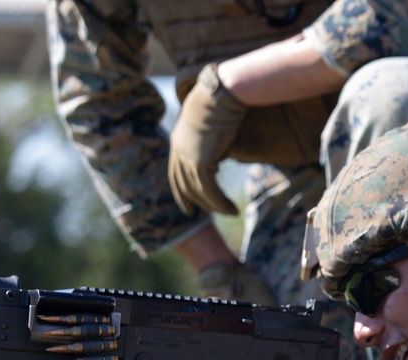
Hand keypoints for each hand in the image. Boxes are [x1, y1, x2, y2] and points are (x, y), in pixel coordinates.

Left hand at [169, 63, 247, 215]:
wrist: (219, 97)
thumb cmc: (220, 105)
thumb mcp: (211, 126)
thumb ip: (209, 143)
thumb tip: (219, 154)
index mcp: (177, 142)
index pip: (175, 174)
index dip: (181, 192)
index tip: (188, 207)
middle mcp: (179, 152)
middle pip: (185, 186)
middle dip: (197, 203)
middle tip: (210, 214)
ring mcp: (187, 159)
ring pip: (199, 192)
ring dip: (215, 206)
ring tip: (230, 212)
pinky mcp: (200, 164)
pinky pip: (210, 191)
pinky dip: (220, 203)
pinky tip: (231, 209)